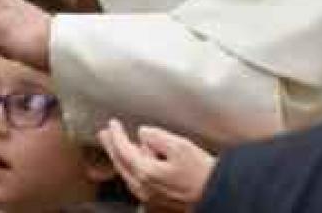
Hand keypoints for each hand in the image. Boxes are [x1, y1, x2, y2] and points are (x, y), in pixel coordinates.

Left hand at [98, 119, 214, 208]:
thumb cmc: (201, 172)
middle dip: (111, 146)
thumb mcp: (179, 146)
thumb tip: (142, 133)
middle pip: (120, 163)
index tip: (112, 123)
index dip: (116, 135)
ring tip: (116, 144)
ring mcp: (149, 195)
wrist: (217, 194)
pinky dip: (130, 167)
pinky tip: (134, 161)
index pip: (123, 150)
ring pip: (127, 173)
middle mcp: (144, 186)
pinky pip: (136, 180)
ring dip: (119, 156)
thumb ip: (156, 136)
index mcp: (146, 172)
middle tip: (104, 134)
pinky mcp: (157, 198)